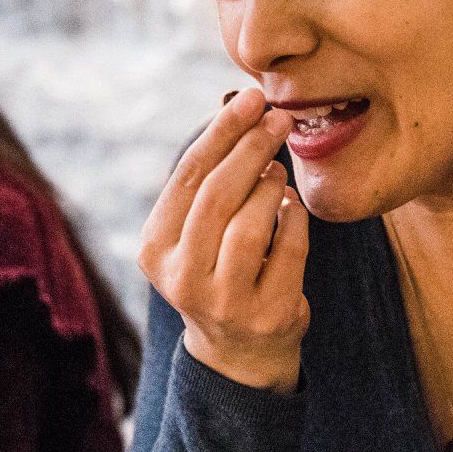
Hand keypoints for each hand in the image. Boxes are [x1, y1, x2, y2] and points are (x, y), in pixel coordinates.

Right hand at [139, 88, 308, 393]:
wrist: (240, 352)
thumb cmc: (220, 270)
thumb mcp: (198, 232)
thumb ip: (210, 181)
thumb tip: (241, 106)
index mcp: (155, 249)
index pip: (188, 177)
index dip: (221, 132)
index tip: (251, 99)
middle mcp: (182, 278)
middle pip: (218, 195)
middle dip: (252, 147)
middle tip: (279, 118)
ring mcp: (224, 302)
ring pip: (252, 223)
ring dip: (273, 185)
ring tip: (279, 169)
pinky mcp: (268, 315)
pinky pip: (290, 249)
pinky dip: (297, 219)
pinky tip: (293, 205)